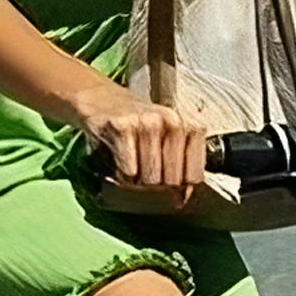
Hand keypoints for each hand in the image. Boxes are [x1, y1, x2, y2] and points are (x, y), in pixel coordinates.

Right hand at [77, 86, 209, 199]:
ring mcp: (147, 122)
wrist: (102, 98)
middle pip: (172, 181)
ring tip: (133, 165)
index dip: (179, 189)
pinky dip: (122, 173)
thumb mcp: (167, 139)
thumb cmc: (138, 125)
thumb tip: (182, 197)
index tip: (169, 188)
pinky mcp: (122, 127)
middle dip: (157, 188)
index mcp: (190, 125)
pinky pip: (129, 170)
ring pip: (150, 178)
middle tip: (146, 177)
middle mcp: (173, 120)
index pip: (194, 176)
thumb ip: (181, 166)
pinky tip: (120, 160)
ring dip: (137, 181)